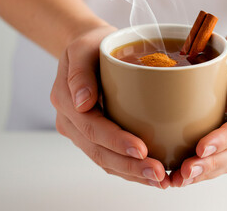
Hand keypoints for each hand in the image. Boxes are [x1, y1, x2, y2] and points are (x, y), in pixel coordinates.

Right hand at [50, 26, 169, 188]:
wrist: (89, 50)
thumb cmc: (91, 46)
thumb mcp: (83, 48)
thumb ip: (80, 72)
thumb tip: (82, 102)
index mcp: (66, 101)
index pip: (91, 128)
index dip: (116, 142)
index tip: (142, 149)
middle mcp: (71, 122)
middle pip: (99, 152)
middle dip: (130, 166)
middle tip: (158, 173)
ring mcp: (82, 132)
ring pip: (105, 161)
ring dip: (132, 173)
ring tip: (160, 179)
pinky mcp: (95, 136)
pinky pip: (110, 158)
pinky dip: (129, 169)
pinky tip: (150, 174)